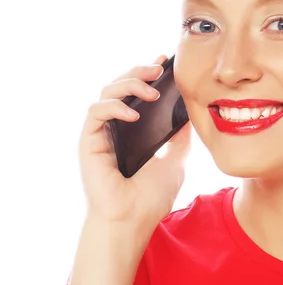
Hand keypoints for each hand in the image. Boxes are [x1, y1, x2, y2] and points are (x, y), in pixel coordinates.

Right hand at [77, 55, 191, 227]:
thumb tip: (191, 113)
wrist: (132, 222)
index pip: (138, 93)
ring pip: (106, 92)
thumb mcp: (176, 160)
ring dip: (129, 84)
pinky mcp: (89, 141)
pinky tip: (133, 114)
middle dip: (139, 71)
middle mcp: (115, 128)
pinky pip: (96, 112)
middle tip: (159, 68)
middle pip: (121, 86)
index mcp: (133, 130)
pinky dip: (114, 107)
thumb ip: (179, 136)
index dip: (148, 74)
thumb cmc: (150, 197)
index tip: (166, 62)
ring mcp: (101, 133)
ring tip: (151, 90)